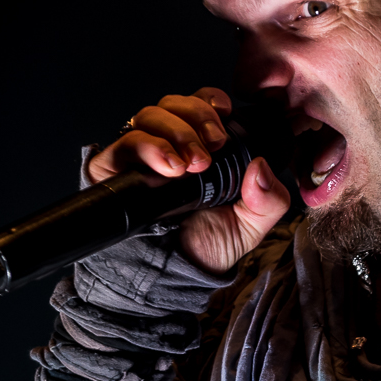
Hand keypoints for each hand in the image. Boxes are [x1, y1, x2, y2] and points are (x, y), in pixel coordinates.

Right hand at [87, 87, 291, 272]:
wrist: (168, 279)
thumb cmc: (204, 249)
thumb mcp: (249, 227)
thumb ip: (269, 200)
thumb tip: (261, 166)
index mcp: (199, 148)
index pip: (200, 105)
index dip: (211, 101)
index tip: (226, 114)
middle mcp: (167, 146)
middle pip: (174, 104)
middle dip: (197, 117)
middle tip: (214, 147)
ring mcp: (139, 156)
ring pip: (150, 116)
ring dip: (175, 133)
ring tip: (190, 166)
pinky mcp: (112, 169)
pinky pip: (125, 141)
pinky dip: (149, 147)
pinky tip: (170, 168)